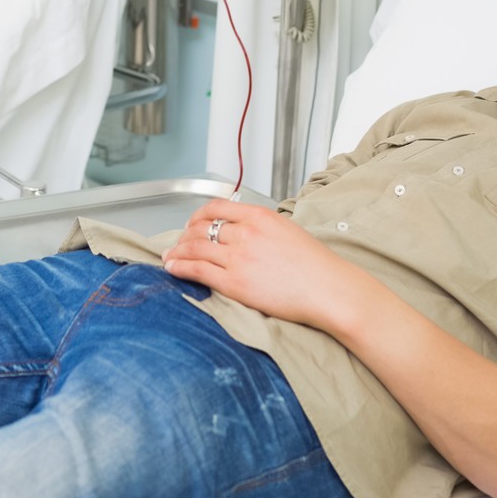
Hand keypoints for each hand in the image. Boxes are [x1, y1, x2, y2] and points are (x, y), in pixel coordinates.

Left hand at [162, 200, 373, 332]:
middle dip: (184, 235)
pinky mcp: (235, 282)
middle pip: (201, 228)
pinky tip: (172, 269)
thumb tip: (242, 231)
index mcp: (259, 216)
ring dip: (177, 252)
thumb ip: (261, 227)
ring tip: (168, 257)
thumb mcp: (287, 230)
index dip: (198, 215)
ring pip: (195, 248)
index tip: (192, 223)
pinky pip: (198, 270)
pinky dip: (180, 268)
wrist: (328, 289)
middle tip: (177, 243)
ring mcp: (238, 257)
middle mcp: (245, 233)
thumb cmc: (315, 265)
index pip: (217, 208)